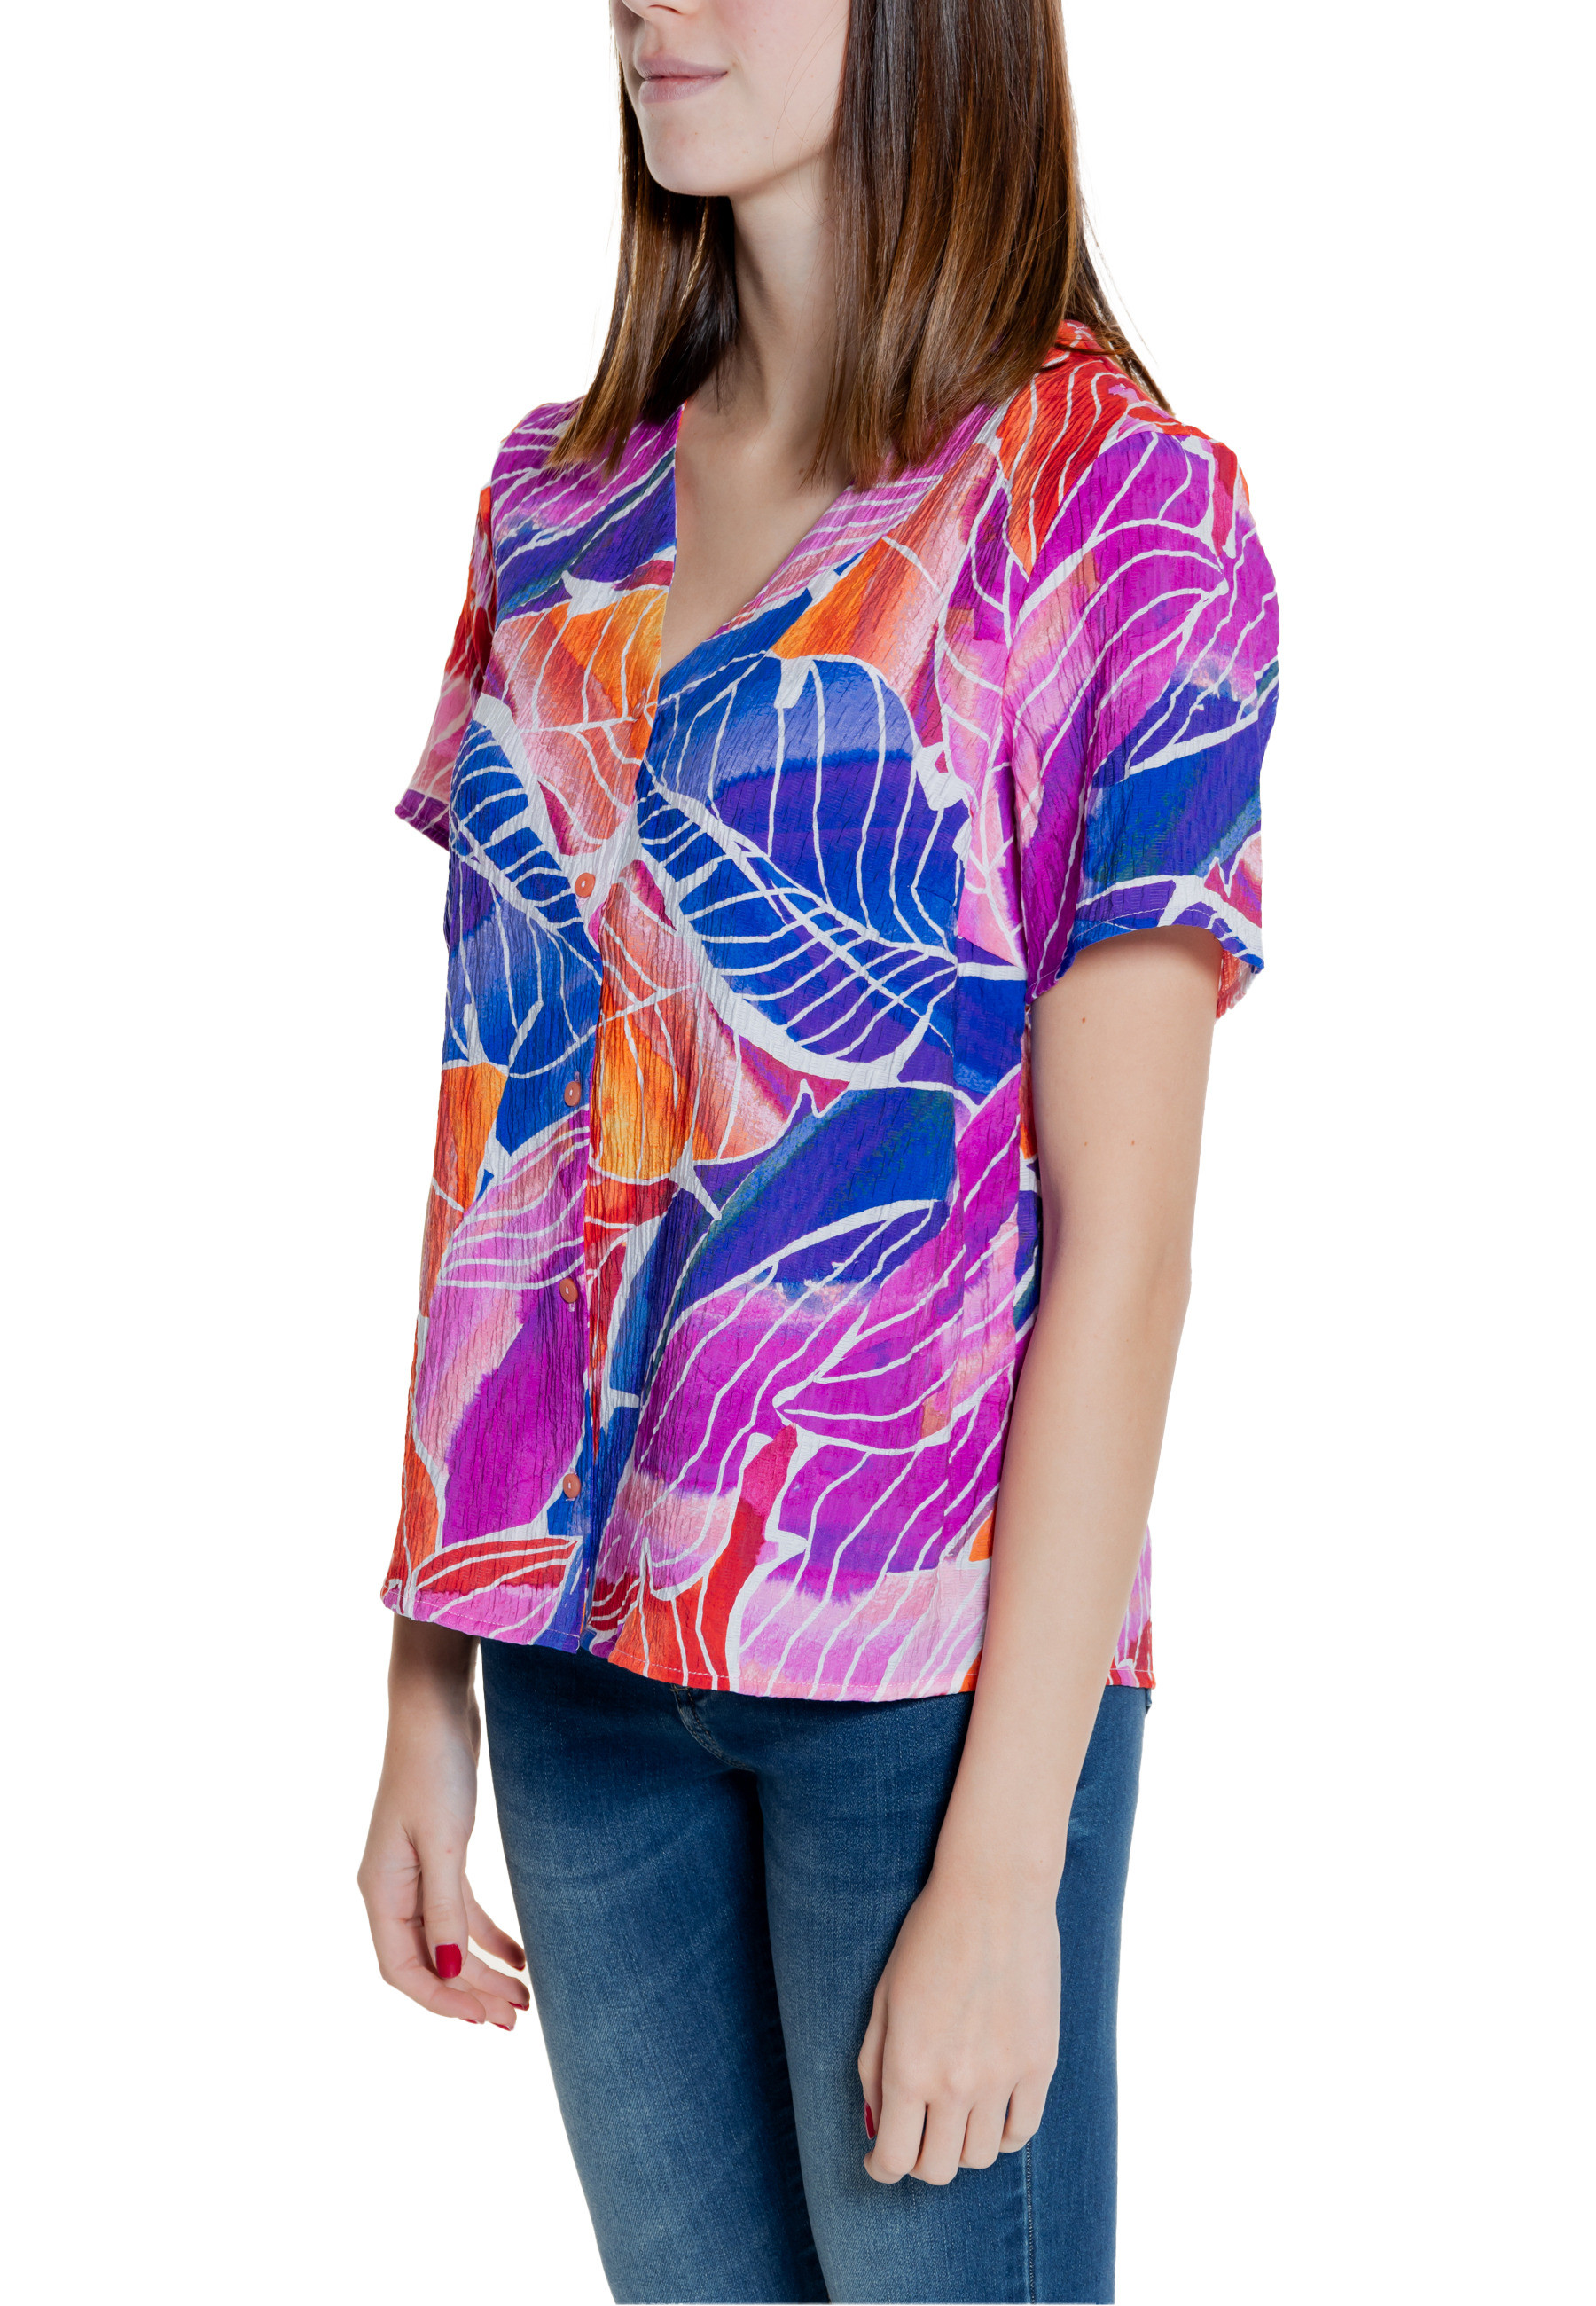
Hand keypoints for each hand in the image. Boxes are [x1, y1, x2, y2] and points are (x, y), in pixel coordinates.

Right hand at [357, 1622, 529, 2028]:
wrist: (435, 1705)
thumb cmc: (434, 1767)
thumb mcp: (444, 1842)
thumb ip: (444, 1910)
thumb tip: (446, 1973)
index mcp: (381, 1889)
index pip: (402, 1970)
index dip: (441, 2001)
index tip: (483, 2019)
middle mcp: (392, 1886)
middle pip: (427, 1960)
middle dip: (470, 1992)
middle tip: (516, 2017)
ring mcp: (414, 1869)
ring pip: (447, 1938)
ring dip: (482, 1968)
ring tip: (523, 1995)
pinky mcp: (440, 1849)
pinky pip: (460, 1908)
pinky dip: (487, 1933)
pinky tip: (520, 1952)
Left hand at [857, 1860, 1059, 2183]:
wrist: (995, 1893)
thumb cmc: (929, 1937)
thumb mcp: (884, 1999)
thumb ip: (874, 2068)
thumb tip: (876, 2127)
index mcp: (909, 2066)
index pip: (895, 2159)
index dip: (881, 2168)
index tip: (879, 2160)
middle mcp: (956, 2083)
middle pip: (938, 2168)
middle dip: (918, 2160)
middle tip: (915, 2134)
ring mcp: (1003, 2077)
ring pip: (982, 2157)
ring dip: (961, 2146)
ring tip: (953, 2116)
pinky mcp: (1041, 2063)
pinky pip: (1023, 2131)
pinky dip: (1004, 2133)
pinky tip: (990, 2110)